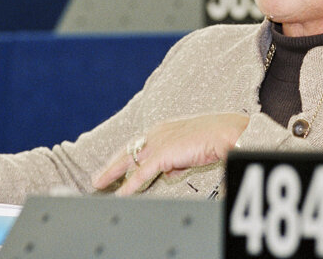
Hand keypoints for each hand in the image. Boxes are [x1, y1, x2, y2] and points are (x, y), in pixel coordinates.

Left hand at [92, 113, 248, 195]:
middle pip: (128, 150)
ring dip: (112, 173)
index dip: (126, 156)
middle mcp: (157, 133)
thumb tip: (169, 172)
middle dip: (112, 165)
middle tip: (98, 178)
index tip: (116, 166)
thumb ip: (177, 160)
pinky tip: (121, 193)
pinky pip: (142, 173)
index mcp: (164, 128)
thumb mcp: (191, 148)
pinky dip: (130, 185)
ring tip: (98, 184)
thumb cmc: (214, 136)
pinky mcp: (163, 154)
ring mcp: (158, 142)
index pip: (138, 143)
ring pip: (128, 159)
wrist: (224, 133)